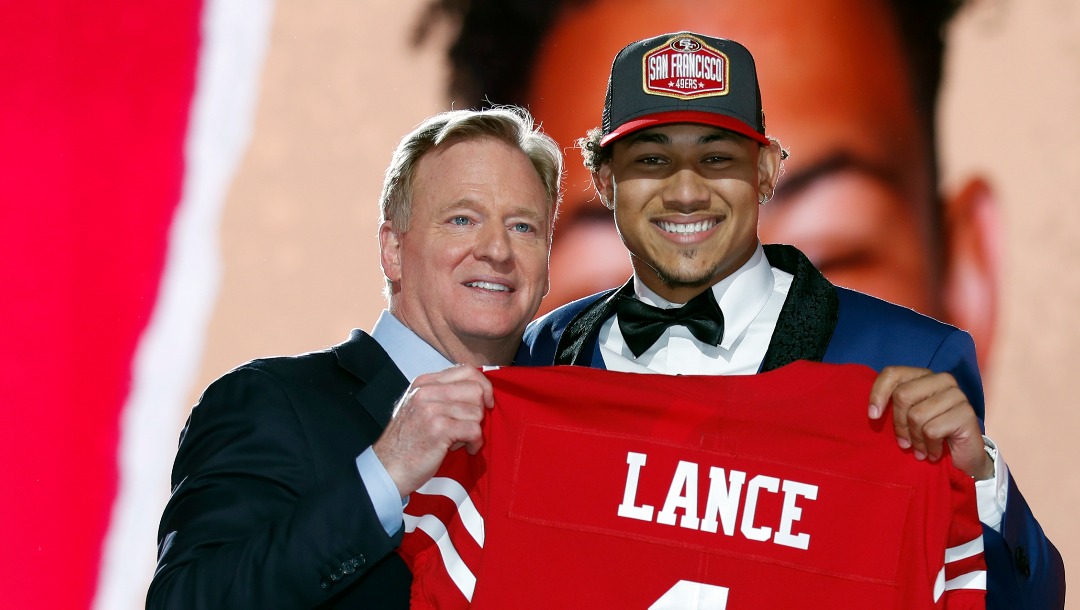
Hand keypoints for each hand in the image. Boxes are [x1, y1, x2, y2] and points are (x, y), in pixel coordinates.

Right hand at [373, 365, 493, 497]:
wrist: (387, 468)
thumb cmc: (407, 442)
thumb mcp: (419, 407)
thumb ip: (443, 395)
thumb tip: (478, 390)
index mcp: (424, 383)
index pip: (466, 370)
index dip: (483, 385)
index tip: (486, 402)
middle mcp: (426, 391)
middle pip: (475, 389)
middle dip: (479, 411)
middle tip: (469, 426)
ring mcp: (431, 409)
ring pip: (477, 411)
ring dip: (474, 430)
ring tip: (459, 440)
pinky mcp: (438, 429)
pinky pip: (474, 430)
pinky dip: (475, 443)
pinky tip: (465, 449)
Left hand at [868, 366, 992, 479]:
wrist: (963, 458)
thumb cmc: (930, 436)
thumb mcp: (907, 419)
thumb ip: (893, 407)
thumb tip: (873, 412)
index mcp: (923, 376)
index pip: (892, 373)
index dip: (878, 394)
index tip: (872, 416)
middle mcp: (941, 380)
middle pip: (902, 395)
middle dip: (899, 424)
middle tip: (904, 443)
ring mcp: (956, 395)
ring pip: (917, 415)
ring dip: (915, 440)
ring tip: (920, 450)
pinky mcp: (966, 413)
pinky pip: (932, 430)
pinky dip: (929, 446)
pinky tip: (933, 453)